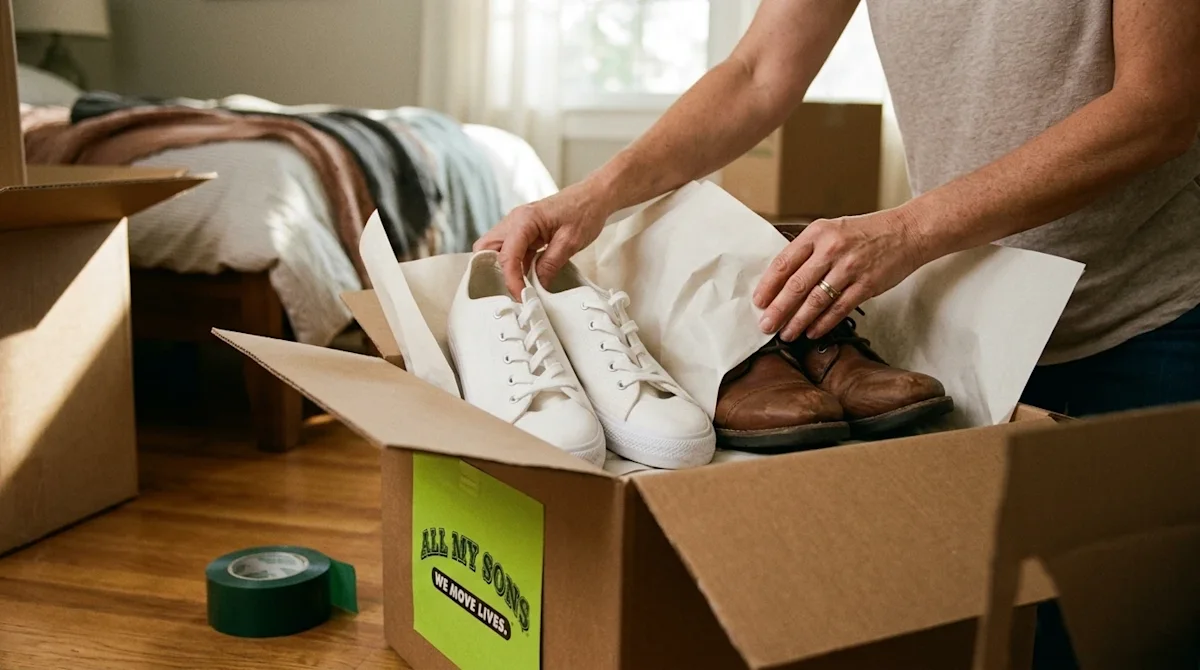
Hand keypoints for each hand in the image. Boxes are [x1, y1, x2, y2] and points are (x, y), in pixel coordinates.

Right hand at [474, 184, 609, 298]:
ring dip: (504, 269)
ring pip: (496, 250)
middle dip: (491, 271)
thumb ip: (550, 264)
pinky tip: (527, 278)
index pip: (506, 255)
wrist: (594, 196)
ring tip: (520, 288)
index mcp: (524, 220)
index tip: (521, 296)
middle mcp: (514, 220)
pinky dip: (516, 266)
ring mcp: (518, 225)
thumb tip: (537, 286)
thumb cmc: (584, 210)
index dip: (511, 279)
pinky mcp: (525, 232)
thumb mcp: (570, 242)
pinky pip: (512, 251)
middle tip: (508, 290)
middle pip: (486, 248)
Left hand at [753, 208, 928, 340]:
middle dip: (778, 309)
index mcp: (818, 233)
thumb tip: (781, 280)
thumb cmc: (865, 233)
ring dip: (798, 321)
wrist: (907, 232)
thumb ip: (809, 251)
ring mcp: (850, 268)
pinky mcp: (866, 285)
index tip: (758, 301)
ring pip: (816, 300)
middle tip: (765, 326)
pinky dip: (823, 323)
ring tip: (786, 334)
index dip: (768, 285)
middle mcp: (832, 249)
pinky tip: (811, 332)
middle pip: (797, 285)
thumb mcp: (832, 230)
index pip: (784, 262)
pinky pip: (839, 308)